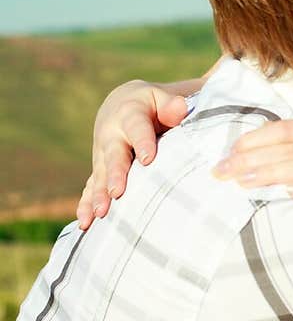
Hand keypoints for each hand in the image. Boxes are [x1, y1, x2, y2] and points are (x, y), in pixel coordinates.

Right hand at [76, 81, 189, 228]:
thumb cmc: (150, 104)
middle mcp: (111, 134)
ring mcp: (102, 154)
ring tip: (100, 213)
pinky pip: (90, 187)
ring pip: (100, 175)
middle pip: (114, 155)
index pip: (137, 128)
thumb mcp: (160, 98)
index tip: (148, 159)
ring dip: (98, 194)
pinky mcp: (98, 169)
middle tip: (118, 192)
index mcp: (129, 114)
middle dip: (116, 174)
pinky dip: (86, 204)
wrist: (120, 104)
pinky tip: (85, 223)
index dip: (142, 142)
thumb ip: (170, 105)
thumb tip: (180, 108)